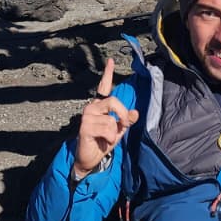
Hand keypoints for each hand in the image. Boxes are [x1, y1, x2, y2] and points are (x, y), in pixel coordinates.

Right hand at [73, 57, 138, 179]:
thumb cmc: (103, 142)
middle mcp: (91, 108)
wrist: (90, 159)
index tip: (110, 61)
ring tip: (107, 139)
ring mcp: (87, 116)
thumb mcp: (119, 130)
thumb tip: (135, 112)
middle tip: (124, 126)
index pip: (103, 87)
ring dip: (115, 133)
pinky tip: (103, 142)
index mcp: (99, 106)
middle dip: (122, 114)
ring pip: (111, 119)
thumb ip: (126, 120)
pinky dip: (110, 138)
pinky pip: (107, 129)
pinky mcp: (85, 127)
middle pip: (113, 101)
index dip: (107, 74)